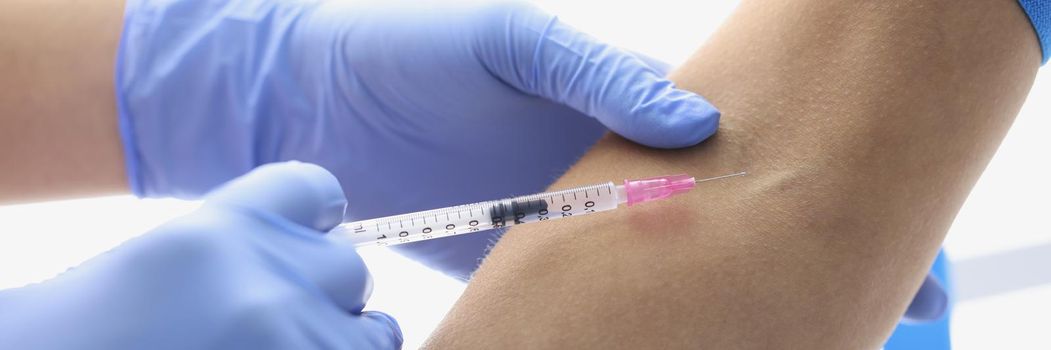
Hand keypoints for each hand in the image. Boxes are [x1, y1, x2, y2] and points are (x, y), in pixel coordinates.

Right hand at [0, 162, 401, 348]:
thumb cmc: (100, 331)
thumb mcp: (163, 271)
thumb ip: (237, 255)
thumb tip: (322, 250)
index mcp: (219, 228)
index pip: (314, 188)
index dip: (319, 218)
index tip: (321, 231)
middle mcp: (266, 271)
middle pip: (349, 265)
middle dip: (323, 294)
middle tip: (272, 324)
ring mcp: (293, 331)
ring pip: (374, 325)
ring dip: (340, 341)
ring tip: (282, 347)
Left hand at [119, 0, 718, 277]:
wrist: (306, 105)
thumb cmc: (410, 50)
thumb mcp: (512, 41)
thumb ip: (597, 74)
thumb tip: (697, 124)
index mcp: (601, 100)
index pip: (694, 132)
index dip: (738, 162)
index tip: (780, 199)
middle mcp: (584, 159)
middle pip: (667, 205)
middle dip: (701, 234)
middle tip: (748, 269)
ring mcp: (547, 216)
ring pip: (620, 258)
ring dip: (650, 280)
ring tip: (701, 306)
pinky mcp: (503, 263)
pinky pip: (553, 292)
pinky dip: (585, 308)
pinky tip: (616, 321)